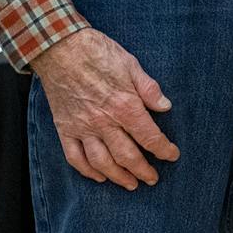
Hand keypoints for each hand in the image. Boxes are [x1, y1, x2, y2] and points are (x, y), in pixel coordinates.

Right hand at [31, 28, 178, 189]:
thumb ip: (149, 89)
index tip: (172, 155)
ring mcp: (81, 127)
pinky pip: (75, 157)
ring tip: (131, 184)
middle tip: (153, 178)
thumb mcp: (132, 65)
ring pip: (101, 162)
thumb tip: (166, 107)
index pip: (149, 136)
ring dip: (118, 177)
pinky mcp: (64, 128)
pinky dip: (87, 171)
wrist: (59, 48)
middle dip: (143, 170)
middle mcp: (103, 121)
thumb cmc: (97, 53)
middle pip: (127, 156)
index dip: (163, 150)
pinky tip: (99, 176)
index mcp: (124, 105)